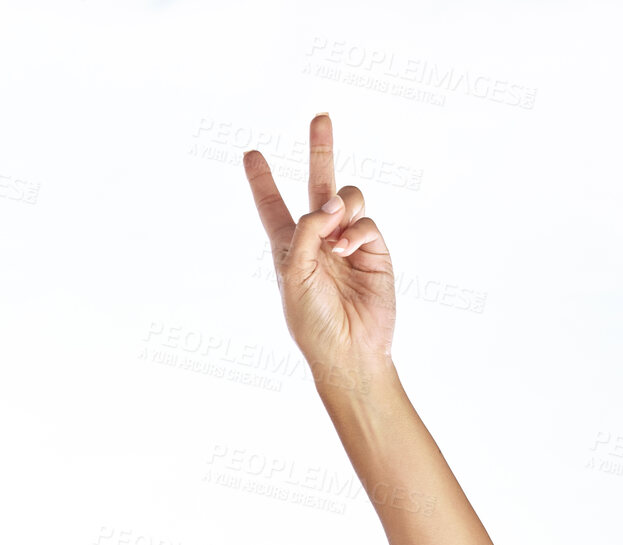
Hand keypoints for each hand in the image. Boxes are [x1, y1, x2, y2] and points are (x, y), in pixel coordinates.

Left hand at [243, 113, 395, 388]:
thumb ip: (305, 232)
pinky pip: (365, 221)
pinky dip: (356, 230)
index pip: (272, 207)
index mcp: (288, 248)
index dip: (262, 181)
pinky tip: (346, 250)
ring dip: (341, 206)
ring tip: (336, 234)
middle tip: (320, 116)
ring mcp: (347, 243)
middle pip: (317, 185)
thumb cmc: (313, 322)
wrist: (350, 350)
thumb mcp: (294, 275)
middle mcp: (317, 240)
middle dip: (320, 151)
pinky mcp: (373, 250)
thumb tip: (329, 203)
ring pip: (347, 197)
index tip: (249, 154)